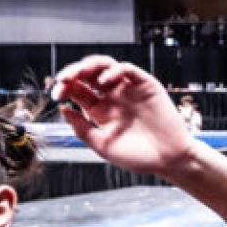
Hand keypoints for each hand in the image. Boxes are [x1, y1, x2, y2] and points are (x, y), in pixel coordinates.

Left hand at [54, 56, 192, 174]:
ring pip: (105, 66)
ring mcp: (128, 90)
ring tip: (80, 73)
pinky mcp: (145, 86)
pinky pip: (127, 70)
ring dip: (89, 65)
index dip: (64, 88)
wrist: (169, 160)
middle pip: (87, 75)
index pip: (77, 90)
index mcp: (101, 111)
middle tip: (64, 79)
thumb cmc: (139, 157)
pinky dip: (114, 70)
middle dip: (72, 73)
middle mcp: (113, 98)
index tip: (56, 95)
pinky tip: (104, 81)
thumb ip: (82, 129)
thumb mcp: (103, 146)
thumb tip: (64, 110)